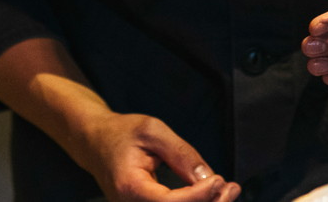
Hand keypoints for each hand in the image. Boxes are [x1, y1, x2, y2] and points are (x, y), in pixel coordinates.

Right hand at [70, 111, 242, 201]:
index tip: (220, 180)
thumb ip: (181, 153)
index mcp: (130, 187)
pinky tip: (213, 195)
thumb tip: (207, 178)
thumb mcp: (152, 130)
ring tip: (228, 191)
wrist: (95, 142)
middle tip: (232, 187)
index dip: (200, 196)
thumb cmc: (120, 133)